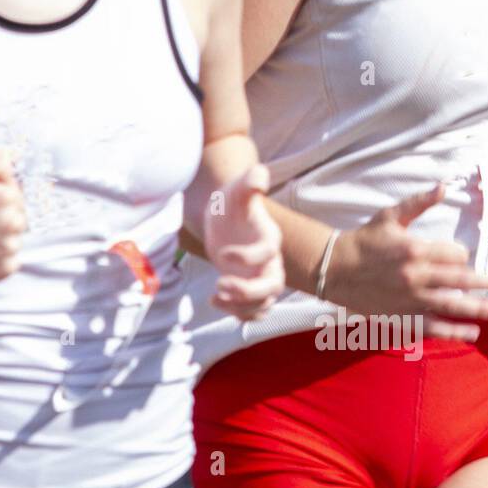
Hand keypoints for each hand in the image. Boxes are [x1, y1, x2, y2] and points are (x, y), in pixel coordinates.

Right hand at [0, 151, 28, 286]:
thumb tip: (15, 158)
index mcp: (7, 197)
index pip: (17, 197)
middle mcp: (13, 222)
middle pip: (19, 220)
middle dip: (2, 220)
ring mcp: (10, 248)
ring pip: (14, 241)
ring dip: (0, 241)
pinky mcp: (5, 269)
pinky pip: (10, 262)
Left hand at [206, 164, 284, 320]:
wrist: (224, 218)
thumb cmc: (231, 202)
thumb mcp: (236, 189)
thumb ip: (250, 181)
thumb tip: (260, 174)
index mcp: (269, 236)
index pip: (269, 252)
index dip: (249, 257)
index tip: (223, 254)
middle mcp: (270, 261)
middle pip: (273, 286)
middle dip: (248, 292)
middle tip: (220, 285)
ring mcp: (261, 277)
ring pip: (263, 303)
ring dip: (240, 306)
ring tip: (214, 296)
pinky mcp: (249, 289)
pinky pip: (253, 311)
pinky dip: (237, 313)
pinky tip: (213, 300)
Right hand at [325, 185, 487, 340]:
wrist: (334, 269)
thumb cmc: (364, 240)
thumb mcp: (390, 216)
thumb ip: (419, 203)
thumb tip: (444, 186)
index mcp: (416, 250)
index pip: (456, 255)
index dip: (463, 256)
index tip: (462, 258)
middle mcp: (417, 276)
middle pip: (463, 279)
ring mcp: (411, 299)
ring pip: (454, 305)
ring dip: (480, 308)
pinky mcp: (403, 316)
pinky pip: (434, 327)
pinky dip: (455, 331)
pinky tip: (473, 333)